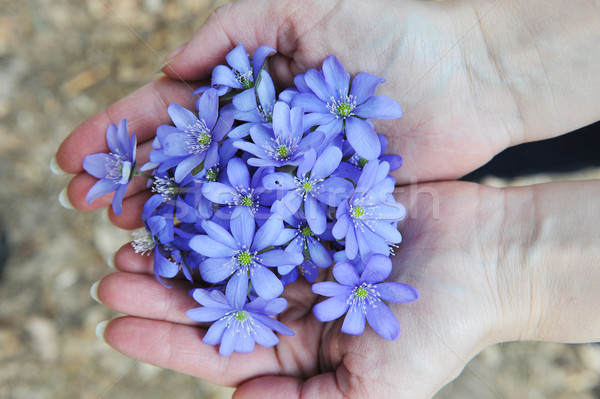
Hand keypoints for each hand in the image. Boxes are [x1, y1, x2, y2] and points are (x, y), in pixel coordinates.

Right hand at [55, 0, 552, 225]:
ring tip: (126, 243)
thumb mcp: (306, 5)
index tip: (71, 158)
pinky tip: (196, 265)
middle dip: (133, 184)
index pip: (170, 114)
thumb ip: (236, 29)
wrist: (468, 80)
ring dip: (171, 224)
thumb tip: (169, 68)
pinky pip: (271, 232)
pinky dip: (235, 250)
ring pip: (220, 205)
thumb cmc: (395, 35)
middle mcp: (262, 139)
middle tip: (87, 208)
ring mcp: (291, 179)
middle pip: (185, 166)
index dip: (119, 133)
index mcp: (250, 92)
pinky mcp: (324, 209)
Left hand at [93, 181, 516, 397]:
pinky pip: (258, 201)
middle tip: (111, 275)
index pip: (216, 348)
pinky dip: (223, 196)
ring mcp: (297, 248)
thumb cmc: (441, 328)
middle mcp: (287, 297)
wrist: (488, 257)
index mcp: (294, 346)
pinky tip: (189, 187)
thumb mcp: (378, 389)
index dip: (164, 340)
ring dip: (179, 241)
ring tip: (132, 231)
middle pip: (210, 295)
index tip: (113, 329)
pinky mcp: (312, 205)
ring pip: (224, 245)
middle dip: (158, 290)